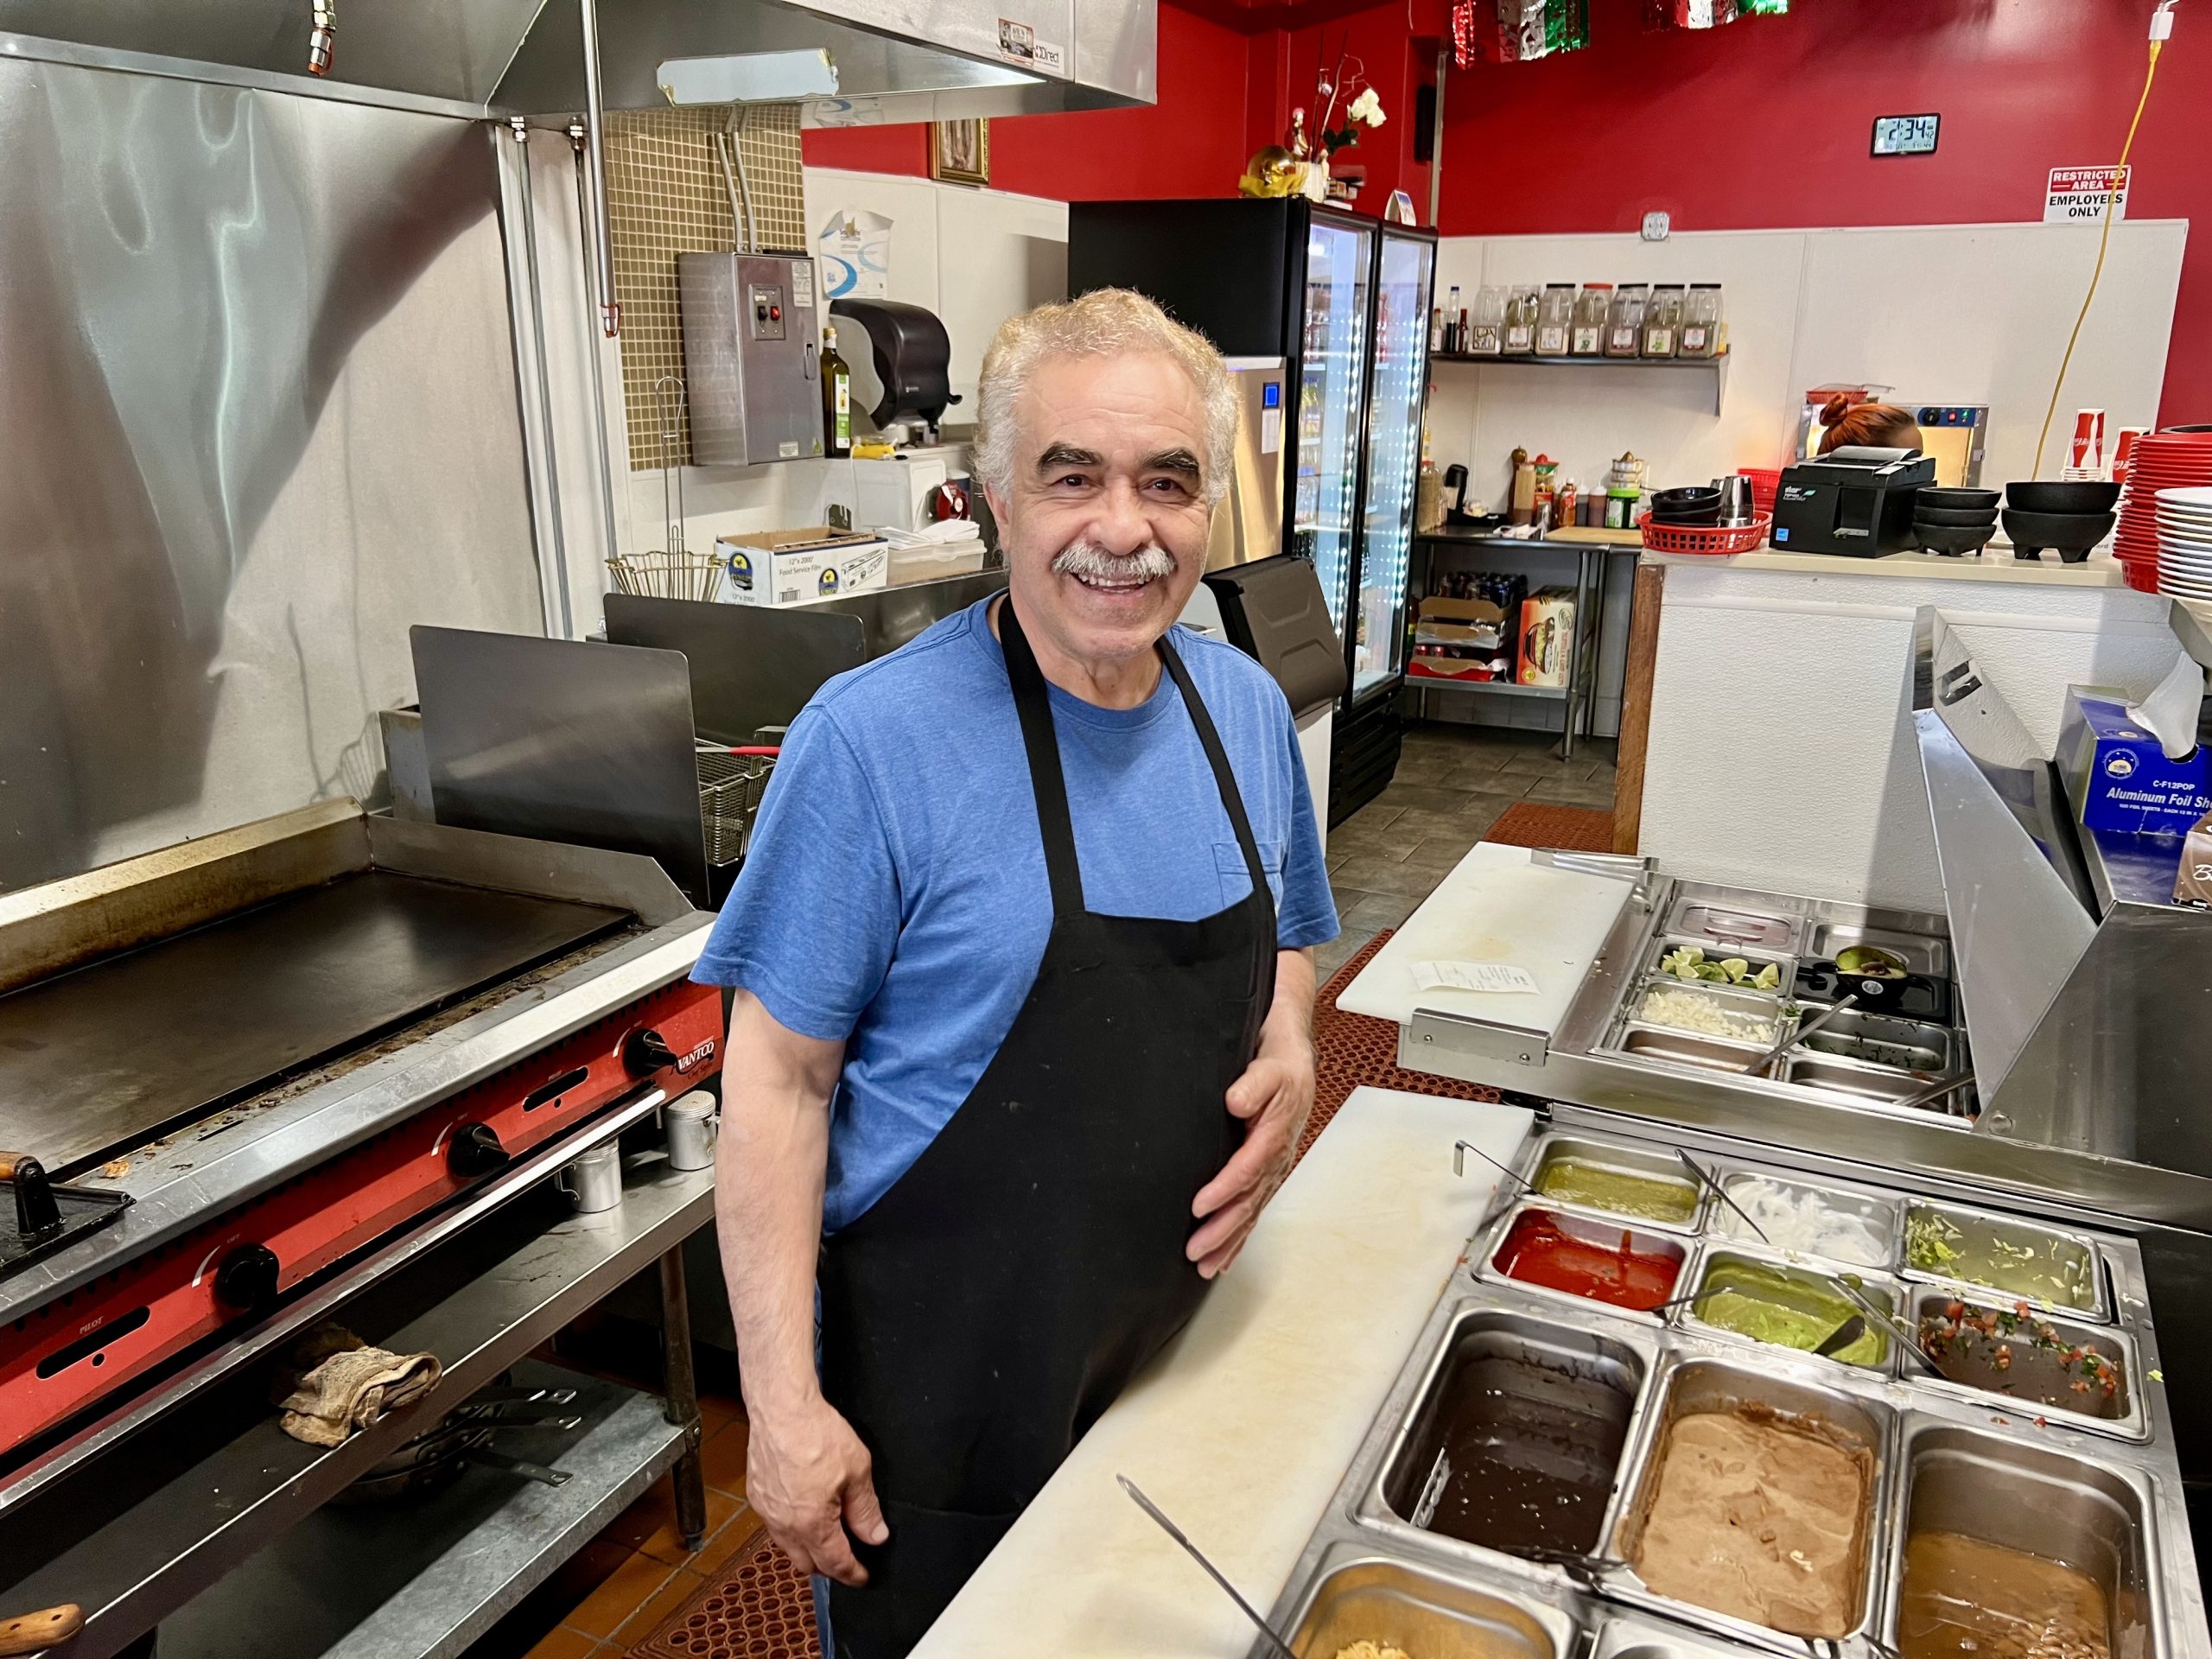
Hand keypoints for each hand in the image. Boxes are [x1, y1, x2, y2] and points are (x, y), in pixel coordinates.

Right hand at [746, 1395, 888, 1584]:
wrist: (781, 1409)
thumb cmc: (816, 1434)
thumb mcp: (857, 1471)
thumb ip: (866, 1509)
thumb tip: (875, 1535)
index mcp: (812, 1524)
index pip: (836, 1563)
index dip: (853, 1574)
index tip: (863, 1577)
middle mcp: (785, 1525)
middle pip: (808, 1564)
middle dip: (829, 1566)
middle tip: (848, 1555)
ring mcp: (767, 1511)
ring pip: (788, 1547)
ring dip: (807, 1548)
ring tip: (826, 1533)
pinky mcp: (757, 1495)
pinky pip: (775, 1525)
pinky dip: (791, 1528)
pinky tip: (804, 1511)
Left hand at [1187, 1037, 1315, 1279]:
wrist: (1296, 1070)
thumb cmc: (1279, 1071)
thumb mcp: (1266, 1070)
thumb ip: (1252, 1085)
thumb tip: (1235, 1102)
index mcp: (1273, 1137)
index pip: (1245, 1169)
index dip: (1223, 1190)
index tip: (1199, 1206)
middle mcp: (1275, 1161)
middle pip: (1247, 1202)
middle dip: (1221, 1230)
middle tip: (1195, 1250)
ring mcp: (1272, 1173)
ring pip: (1250, 1214)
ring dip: (1228, 1242)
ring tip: (1204, 1266)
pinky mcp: (1267, 1178)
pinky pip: (1253, 1213)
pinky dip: (1239, 1239)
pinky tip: (1224, 1260)